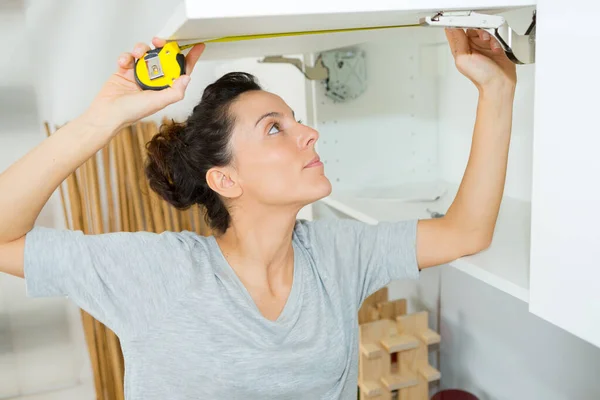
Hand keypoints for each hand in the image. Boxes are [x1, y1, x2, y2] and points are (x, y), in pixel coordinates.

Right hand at [83, 38, 204, 132]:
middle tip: (159, 42)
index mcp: (165, 87)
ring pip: (146, 53)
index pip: (180, 70)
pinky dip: (126, 56)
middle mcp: (154, 79)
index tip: (197, 47)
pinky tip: (124, 62)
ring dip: (142, 49)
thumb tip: (187, 78)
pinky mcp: (125, 70)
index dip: (189, 59)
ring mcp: (139, 74)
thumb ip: (175, 92)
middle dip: (162, 47)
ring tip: (137, 54)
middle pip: (163, 57)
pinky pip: (128, 57)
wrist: (107, 112)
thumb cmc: (131, 112)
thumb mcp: (158, 102)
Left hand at [445, 28, 516, 91]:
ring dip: (489, 35)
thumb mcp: (463, 59)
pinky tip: (496, 48)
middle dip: (479, 30)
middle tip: (483, 38)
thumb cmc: (481, 76)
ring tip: (490, 44)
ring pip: (486, 29)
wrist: (499, 83)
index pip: (457, 29)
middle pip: (473, 26)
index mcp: (461, 47)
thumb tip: (450, 28)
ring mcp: (484, 44)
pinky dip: (498, 39)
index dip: (461, 24)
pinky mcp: (496, 44)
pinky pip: (497, 34)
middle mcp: (472, 45)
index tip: (467, 24)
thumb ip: (457, 42)